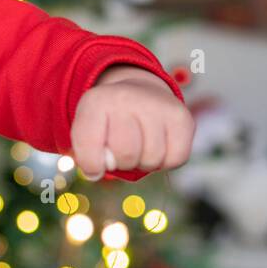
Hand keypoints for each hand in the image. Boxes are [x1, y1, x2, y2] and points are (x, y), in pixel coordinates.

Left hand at [70, 66, 194, 178]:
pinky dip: (166, 161)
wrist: (141, 94)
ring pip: (152, 158)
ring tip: (140, 145)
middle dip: (122, 163)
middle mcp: (127, 98)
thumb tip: (95, 173)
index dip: (91, 164)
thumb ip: (84, 155)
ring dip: (144, 162)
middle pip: (126, 154)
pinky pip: (176, 158)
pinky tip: (159, 146)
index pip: (89, 145)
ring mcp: (158, 105)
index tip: (94, 163)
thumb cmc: (110, 122)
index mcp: (97, 101)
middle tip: (121, 150)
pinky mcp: (182, 117)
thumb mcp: (87, 131)